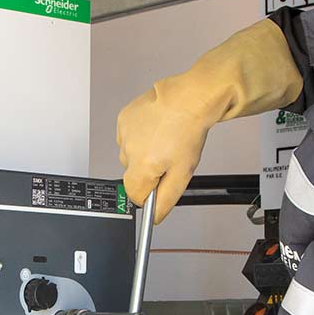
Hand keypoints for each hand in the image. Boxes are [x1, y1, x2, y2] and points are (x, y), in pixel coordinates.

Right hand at [116, 19, 300, 222]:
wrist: (188, 98)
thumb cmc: (189, 131)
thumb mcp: (184, 173)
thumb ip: (166, 199)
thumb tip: (155, 216)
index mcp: (142, 167)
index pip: (134, 195)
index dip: (148, 193)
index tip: (160, 184)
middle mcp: (128, 150)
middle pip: (132, 174)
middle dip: (147, 171)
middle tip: (167, 158)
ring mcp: (124, 133)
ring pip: (129, 154)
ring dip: (142, 153)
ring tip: (163, 140)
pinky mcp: (124, 118)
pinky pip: (128, 136)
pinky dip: (139, 136)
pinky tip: (155, 129)